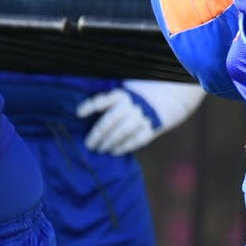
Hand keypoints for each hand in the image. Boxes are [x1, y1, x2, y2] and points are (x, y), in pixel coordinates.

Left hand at [76, 79, 204, 154]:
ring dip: (109, 143)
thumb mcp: (123, 93)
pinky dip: (125, 147)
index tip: (78, 113)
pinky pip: (136, 140)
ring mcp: (141, 116)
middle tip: (89, 144)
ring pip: (122, 132)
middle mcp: (130, 105)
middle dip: (97, 134)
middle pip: (109, 121)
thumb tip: (85, 114)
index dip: (90, 106)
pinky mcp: (151, 127)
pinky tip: (115, 152)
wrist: (166, 98)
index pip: (102, 100)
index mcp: (121, 95)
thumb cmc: (136, 98)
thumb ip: (109, 103)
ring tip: (101, 149)